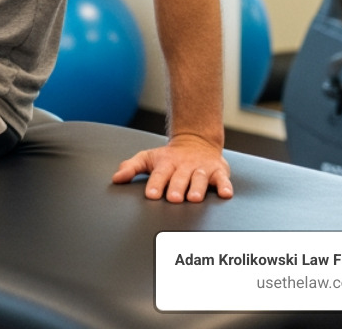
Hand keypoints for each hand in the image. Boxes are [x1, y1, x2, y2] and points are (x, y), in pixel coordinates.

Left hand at [112, 132, 233, 202]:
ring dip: (197, 188)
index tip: (152, 195)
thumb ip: (131, 167)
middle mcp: (184, 166)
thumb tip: (116, 178)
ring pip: (200, 178)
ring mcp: (202, 168)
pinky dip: (225, 186)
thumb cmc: (169, 157)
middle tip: (173, 198)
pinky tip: (225, 194)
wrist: (196, 142)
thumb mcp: (148, 158)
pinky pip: (223, 179)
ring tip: (194, 198)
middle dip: (177, 187)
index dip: (156, 184)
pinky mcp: (218, 171)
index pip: (159, 174)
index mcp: (166, 163)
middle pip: (180, 178)